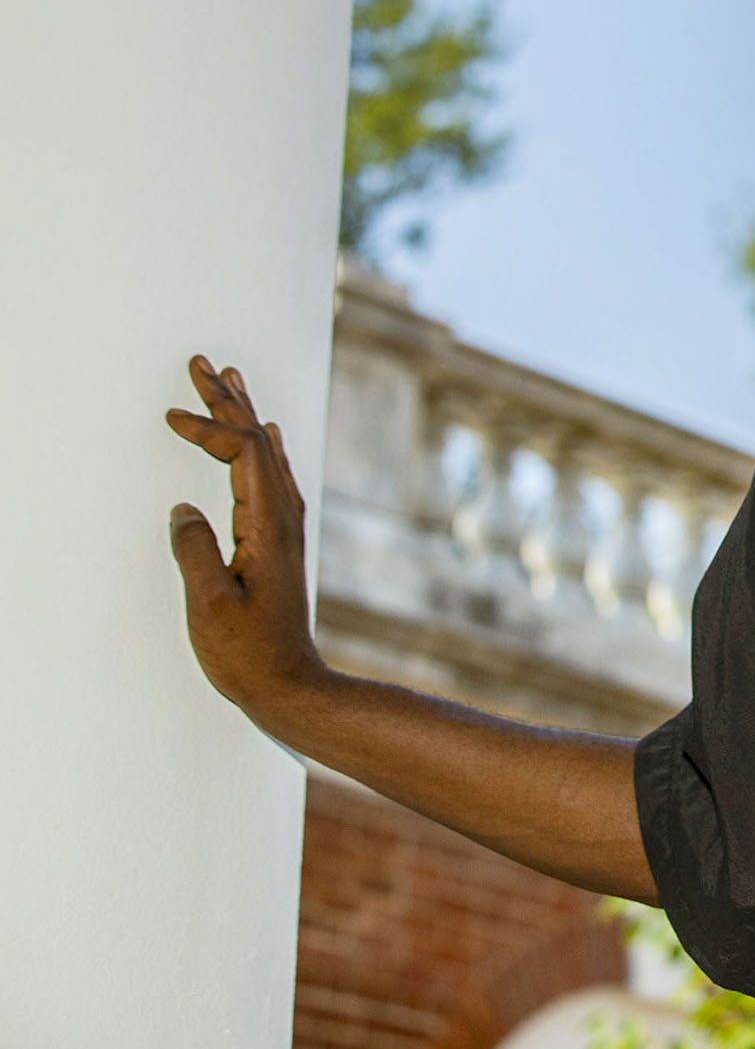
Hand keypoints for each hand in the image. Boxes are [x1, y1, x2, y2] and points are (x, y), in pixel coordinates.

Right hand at [165, 356, 326, 710]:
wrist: (289, 685)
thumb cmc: (247, 652)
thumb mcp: (210, 604)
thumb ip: (196, 552)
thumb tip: (182, 511)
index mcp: (267, 525)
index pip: (243, 453)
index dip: (209, 427)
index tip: (171, 415)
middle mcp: (284, 518)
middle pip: (259, 443)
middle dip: (229, 401)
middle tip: (203, 363)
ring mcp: (285, 528)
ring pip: (267, 455)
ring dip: (245, 417)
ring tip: (229, 382)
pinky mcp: (279, 542)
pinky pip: (273, 476)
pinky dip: (262, 447)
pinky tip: (268, 437)